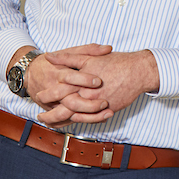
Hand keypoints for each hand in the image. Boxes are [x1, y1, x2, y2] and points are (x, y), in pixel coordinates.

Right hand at [24, 44, 112, 125]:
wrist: (29, 73)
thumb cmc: (53, 62)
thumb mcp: (69, 52)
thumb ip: (89, 50)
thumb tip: (108, 48)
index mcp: (57, 73)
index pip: (69, 77)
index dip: (83, 79)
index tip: (99, 81)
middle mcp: (53, 90)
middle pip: (69, 101)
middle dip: (88, 104)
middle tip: (105, 102)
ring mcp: (52, 103)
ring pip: (68, 114)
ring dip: (87, 117)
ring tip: (106, 114)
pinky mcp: (52, 111)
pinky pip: (66, 120)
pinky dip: (82, 121)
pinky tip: (100, 119)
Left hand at [37, 50, 159, 125]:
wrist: (139, 71)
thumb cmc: (116, 62)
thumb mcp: (90, 57)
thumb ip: (68, 58)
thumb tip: (49, 56)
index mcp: (82, 80)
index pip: (60, 90)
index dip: (48, 94)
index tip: (39, 96)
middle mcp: (88, 94)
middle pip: (65, 107)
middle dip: (51, 113)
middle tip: (41, 116)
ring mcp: (98, 104)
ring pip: (76, 116)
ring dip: (63, 120)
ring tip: (52, 122)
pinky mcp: (107, 110)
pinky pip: (90, 120)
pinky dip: (79, 121)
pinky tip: (72, 121)